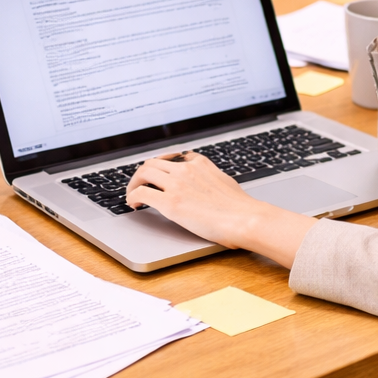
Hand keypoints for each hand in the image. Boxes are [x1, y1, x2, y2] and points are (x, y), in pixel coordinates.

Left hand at [126, 152, 315, 265]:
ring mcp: (176, 184)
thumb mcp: (225, 182)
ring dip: (134, 183)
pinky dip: (132, 197)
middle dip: (142, 174)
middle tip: (139, 185)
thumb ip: (212, 178)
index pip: (173, 158)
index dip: (161, 166)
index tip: (157, 174)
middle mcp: (186, 169)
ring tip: (133, 195)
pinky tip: (134, 205)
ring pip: (143, 173)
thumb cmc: (240, 208)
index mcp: (200, 164)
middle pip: (152, 162)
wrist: (245, 219)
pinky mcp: (170, 202)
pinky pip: (141, 193)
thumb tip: (209, 184)